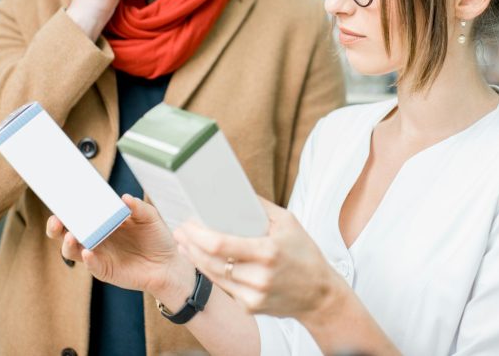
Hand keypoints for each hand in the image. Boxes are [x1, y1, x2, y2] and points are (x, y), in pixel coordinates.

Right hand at [46, 194, 193, 301]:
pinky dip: (88, 259)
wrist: (168, 265)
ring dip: (68, 244)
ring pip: (73, 251)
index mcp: (103, 222)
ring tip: (70, 236)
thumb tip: (125, 198)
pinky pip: (92, 265)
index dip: (66, 208)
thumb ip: (138, 207)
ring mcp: (98, 255)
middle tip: (56, 220)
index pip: (79, 214)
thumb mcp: (150, 218)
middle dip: (56, 227)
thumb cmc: (157, 238)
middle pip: (67, 233)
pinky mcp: (104, 270)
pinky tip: (88, 252)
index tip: (60, 200)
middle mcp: (96, 238)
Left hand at [174, 198, 343, 319]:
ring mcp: (253, 295)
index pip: (221, 245)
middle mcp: (259, 276)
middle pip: (211, 261)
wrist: (319, 294)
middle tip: (180, 231)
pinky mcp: (250, 306)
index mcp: (268, 252)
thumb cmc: (304, 253)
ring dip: (195, 259)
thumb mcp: (288, 222)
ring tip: (184, 244)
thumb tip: (235, 191)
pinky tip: (202, 261)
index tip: (188, 224)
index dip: (198, 235)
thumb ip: (260, 207)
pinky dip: (211, 272)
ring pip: (214, 275)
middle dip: (190, 245)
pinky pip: (224, 286)